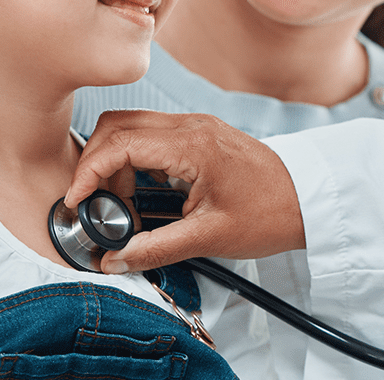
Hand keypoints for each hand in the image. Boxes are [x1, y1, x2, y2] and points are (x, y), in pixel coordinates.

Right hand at [66, 111, 305, 272]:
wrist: (307, 199)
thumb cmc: (269, 213)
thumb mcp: (208, 237)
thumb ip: (155, 249)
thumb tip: (114, 259)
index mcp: (192, 144)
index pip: (120, 143)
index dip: (89, 171)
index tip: (76, 200)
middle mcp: (190, 125)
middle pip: (118, 124)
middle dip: (95, 162)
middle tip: (93, 203)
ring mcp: (195, 126)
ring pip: (132, 126)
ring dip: (115, 161)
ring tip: (121, 205)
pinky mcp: (199, 134)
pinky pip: (152, 136)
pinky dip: (134, 160)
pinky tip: (141, 195)